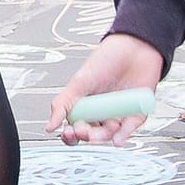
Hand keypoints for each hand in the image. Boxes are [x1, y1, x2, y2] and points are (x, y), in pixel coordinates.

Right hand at [48, 34, 163, 146]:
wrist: (135, 47)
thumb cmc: (107, 59)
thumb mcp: (79, 82)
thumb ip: (62, 104)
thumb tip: (49, 126)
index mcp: (84, 104)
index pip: (74, 127)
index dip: (71, 134)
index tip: (68, 133)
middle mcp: (100, 111)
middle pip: (91, 134)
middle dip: (87, 135)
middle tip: (85, 130)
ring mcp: (118, 113)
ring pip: (109, 134)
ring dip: (105, 135)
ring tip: (105, 125)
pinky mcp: (135, 113)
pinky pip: (129, 129)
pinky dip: (123, 135)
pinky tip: (117, 138)